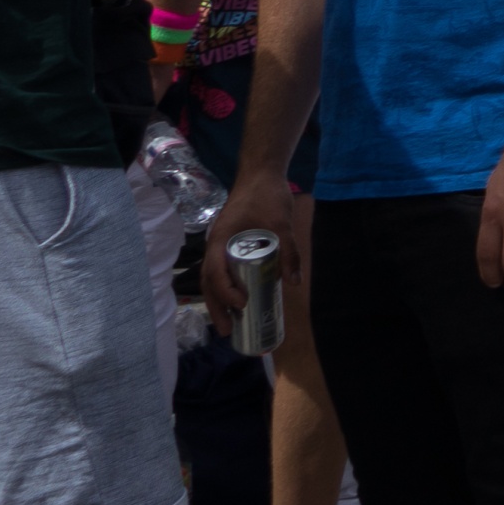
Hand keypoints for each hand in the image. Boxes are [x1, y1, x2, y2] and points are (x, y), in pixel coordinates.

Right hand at [207, 172, 304, 325]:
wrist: (261, 173)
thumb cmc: (267, 194)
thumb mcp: (281, 222)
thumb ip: (289, 250)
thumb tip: (294, 282)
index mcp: (221, 239)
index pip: (216, 272)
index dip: (225, 291)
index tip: (242, 304)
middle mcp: (216, 245)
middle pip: (209, 281)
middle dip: (217, 306)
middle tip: (228, 331)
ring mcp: (221, 245)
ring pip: (214, 278)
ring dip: (220, 301)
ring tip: (230, 324)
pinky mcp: (229, 244)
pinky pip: (223, 271)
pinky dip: (227, 288)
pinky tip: (240, 301)